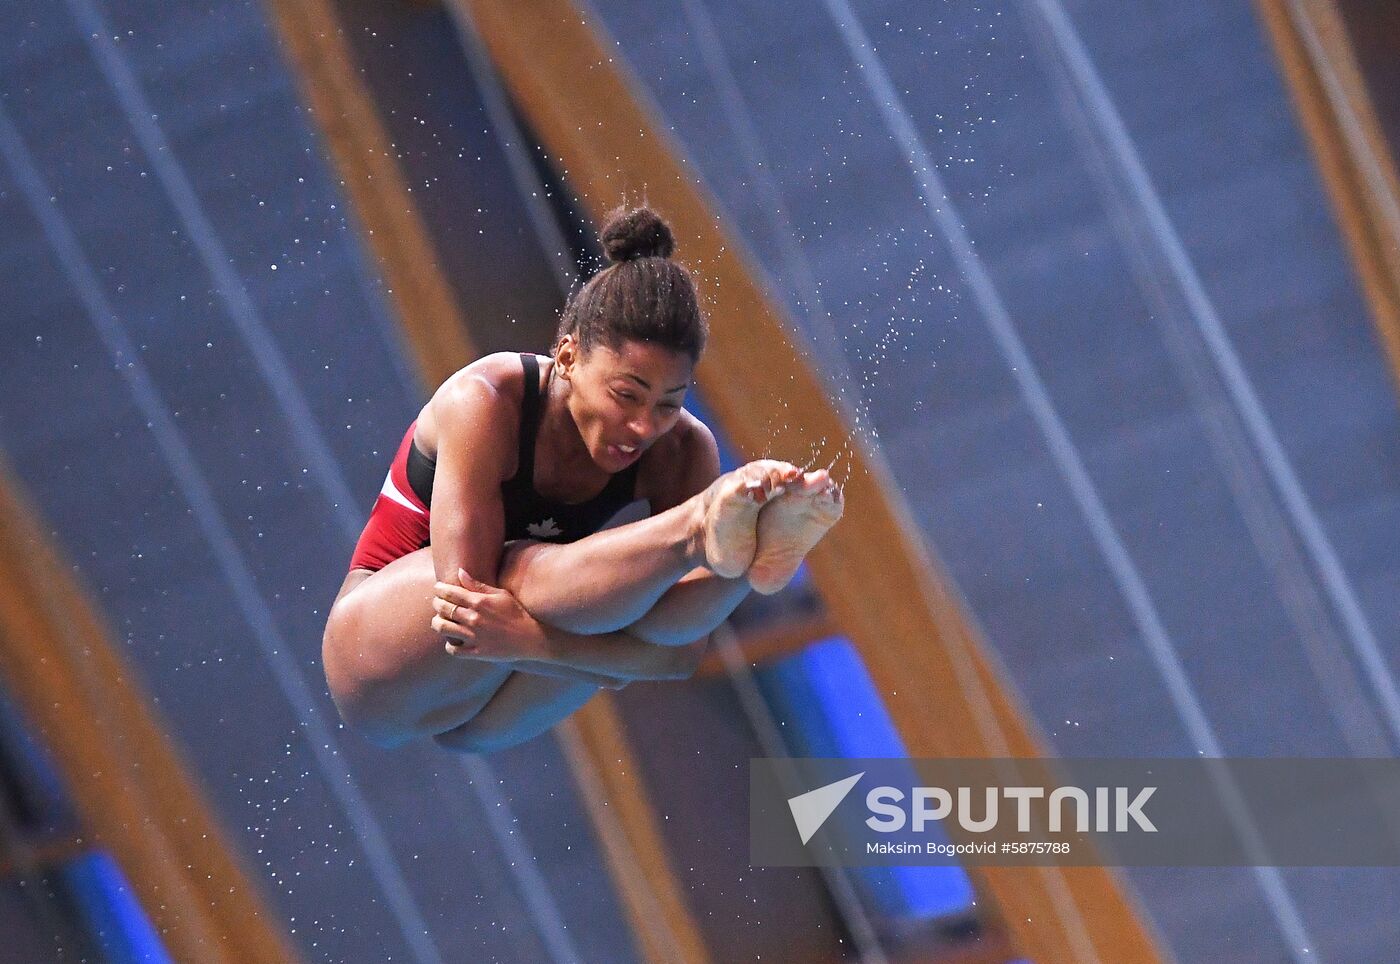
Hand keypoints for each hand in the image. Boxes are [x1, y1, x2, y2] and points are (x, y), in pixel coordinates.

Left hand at [431, 568, 546, 660]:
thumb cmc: (516, 613)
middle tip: (437, 603)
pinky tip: (453, 641)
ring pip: (442, 628)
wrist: (530, 638)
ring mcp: (474, 636)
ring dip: (437, 623)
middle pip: (443, 608)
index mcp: (479, 602)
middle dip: (436, 604)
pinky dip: (449, 645)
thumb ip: (478, 585)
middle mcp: (473, 618)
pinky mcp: (476, 652)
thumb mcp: (500, 594)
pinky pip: (453, 650)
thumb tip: (460, 572)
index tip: (438, 588)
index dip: (440, 589)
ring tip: (440, 621)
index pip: (450, 592)